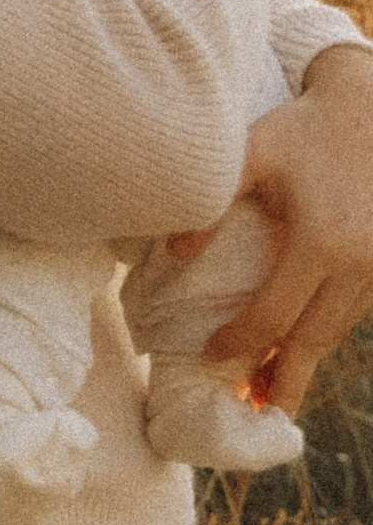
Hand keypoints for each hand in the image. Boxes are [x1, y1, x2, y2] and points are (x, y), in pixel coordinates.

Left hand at [168, 49, 372, 412]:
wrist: (369, 110)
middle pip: (314, 338)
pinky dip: (326, 331)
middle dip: (284, 377)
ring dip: (307, 359)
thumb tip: (171, 250)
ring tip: (274, 391)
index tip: (211, 359)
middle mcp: (357, 265)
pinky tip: (304, 345)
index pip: (274, 313)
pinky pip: (353, 311)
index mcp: (320, 243)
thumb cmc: (303, 130)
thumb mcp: (253, 152)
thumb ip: (212, 201)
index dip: (241, 342)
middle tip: (255, 414)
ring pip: (338, 329)